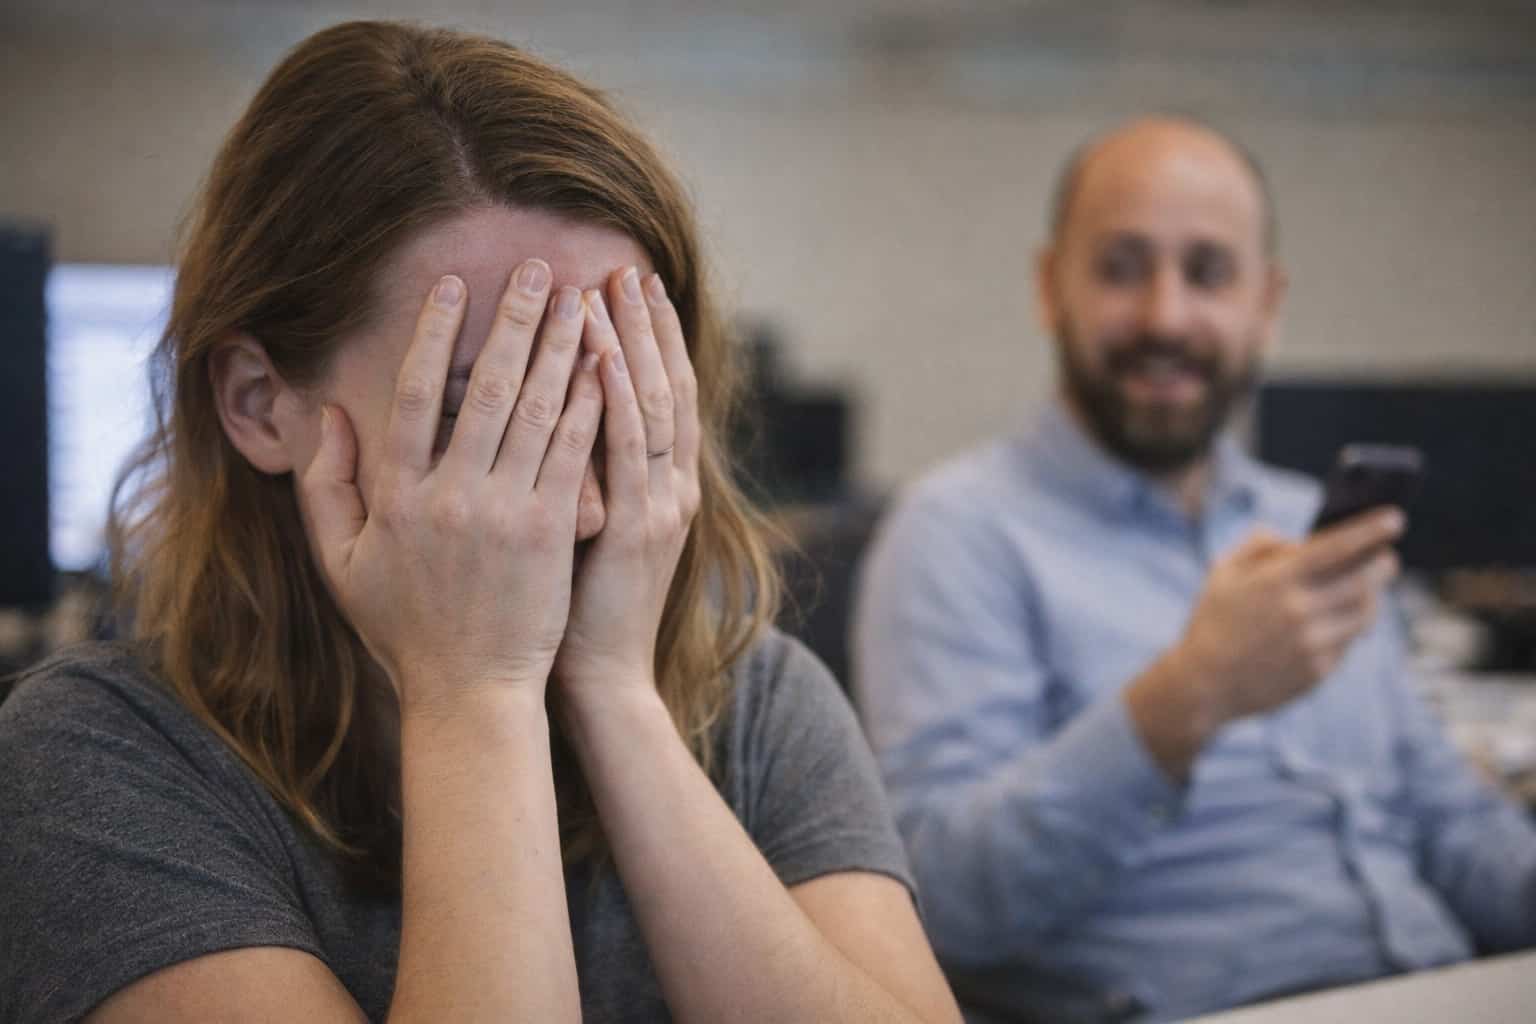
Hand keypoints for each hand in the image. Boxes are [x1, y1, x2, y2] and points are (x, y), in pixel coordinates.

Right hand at [299, 263, 602, 711]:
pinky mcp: (552, 533)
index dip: (434, 334)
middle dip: (514, 321)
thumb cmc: (404, 628)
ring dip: (560, 349)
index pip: (413, 396)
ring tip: (579, 300)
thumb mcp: (341, 562)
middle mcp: (453, 495)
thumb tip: (328, 415)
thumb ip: (327, 487)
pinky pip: (574, 456)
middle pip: (485, 388)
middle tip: (537, 268)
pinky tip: (606, 365)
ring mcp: (507, 513)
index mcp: (398, 496)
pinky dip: (589, 406)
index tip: (456, 285)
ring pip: (536, 412)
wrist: (470, 692)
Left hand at [554, 266, 699, 699]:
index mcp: (660, 488)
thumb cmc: (577, 612)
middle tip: (625, 269)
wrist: (599, 680)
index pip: (661, 396)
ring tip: (611, 288)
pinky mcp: (638, 528)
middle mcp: (671, 487)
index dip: (647, 342)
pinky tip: (602, 351)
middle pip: (667, 386)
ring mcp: (660, 504)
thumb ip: (585, 479)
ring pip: (654, 403)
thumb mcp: (592, 536)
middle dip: (646, 327)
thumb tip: (555, 425)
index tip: (625, 290)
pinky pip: (629, 447)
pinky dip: (620, 394)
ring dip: (633, 341)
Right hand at [1176, 507, 1404, 725]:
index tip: (1395, 518)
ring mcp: (1312, 644)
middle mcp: (1299, 611)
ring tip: (1364, 588)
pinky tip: (1336, 620)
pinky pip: (1349, 641)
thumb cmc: (1213, 621)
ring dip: (1371, 596)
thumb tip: (1299, 540)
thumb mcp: (1223, 572)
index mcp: (1276, 580)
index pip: (1337, 548)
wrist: (1204, 684)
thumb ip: (1260, 544)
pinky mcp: (1319, 671)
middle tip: (1387, 557)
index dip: (1370, 530)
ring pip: (1365, 613)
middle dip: (1382, 564)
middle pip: (1364, 581)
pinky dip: (1349, 626)